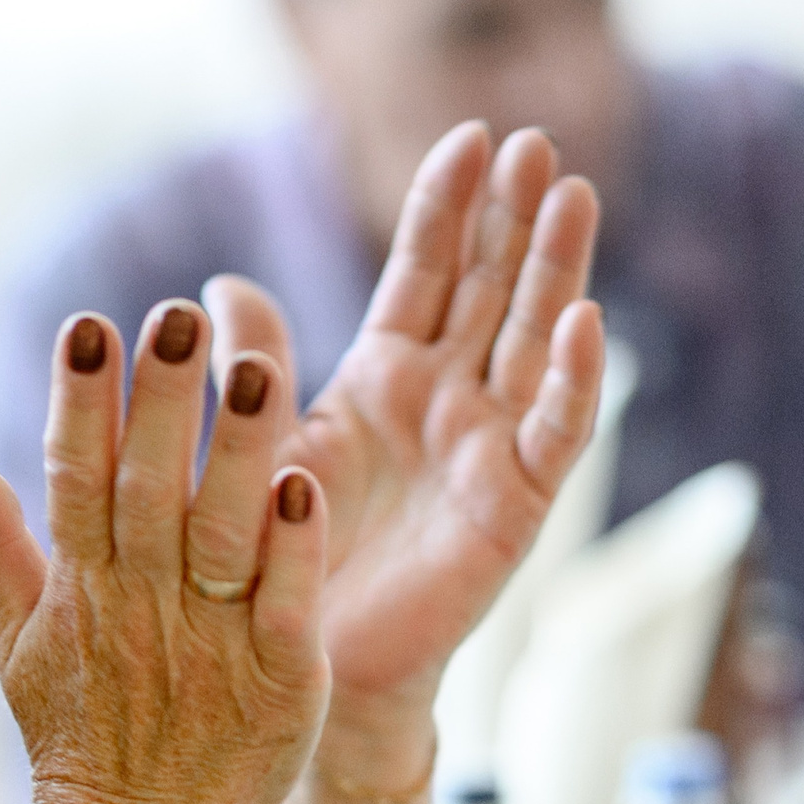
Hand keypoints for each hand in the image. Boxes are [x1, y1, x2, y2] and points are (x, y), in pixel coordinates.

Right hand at [0, 299, 333, 803]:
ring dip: (237, 453)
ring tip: (256, 368)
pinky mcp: (280, 683)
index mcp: (81, 587)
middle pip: (148, 488)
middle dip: (161, 402)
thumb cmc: (82, 739)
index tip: (89, 325)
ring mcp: (211, 643)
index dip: (79, 403)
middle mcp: (142, 605)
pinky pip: (285, 606)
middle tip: (179, 316)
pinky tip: (308, 484)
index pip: (73, 477)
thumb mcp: (19, 644)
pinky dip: (294, 550)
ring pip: (222, 532)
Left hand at [210, 123, 604, 720]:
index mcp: (384, 379)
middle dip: (514, 218)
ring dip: (556, 271)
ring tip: (572, 193)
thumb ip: (251, 368)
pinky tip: (585, 320)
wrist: (305, 667)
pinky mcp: (512, 506)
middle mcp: (445, 404)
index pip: (424, 273)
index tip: (469, 135)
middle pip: (491, 290)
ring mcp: (485, 449)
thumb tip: (217, 285)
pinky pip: (552, 433)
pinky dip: (573, 379)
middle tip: (534, 142)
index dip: (447, 208)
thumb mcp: (256, 450)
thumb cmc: (277, 564)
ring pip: (533, 342)